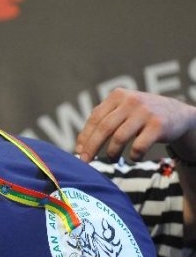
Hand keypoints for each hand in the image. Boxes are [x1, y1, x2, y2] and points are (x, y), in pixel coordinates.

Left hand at [76, 88, 195, 161]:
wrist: (177, 114)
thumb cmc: (141, 115)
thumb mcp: (123, 109)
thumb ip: (104, 119)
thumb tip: (80, 145)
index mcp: (118, 95)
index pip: (95, 118)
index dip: (85, 136)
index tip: (78, 151)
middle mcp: (131, 101)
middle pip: (104, 128)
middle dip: (92, 147)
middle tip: (85, 161)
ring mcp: (145, 112)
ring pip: (119, 138)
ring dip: (112, 153)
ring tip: (112, 158)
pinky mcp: (158, 125)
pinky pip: (138, 146)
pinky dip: (133, 155)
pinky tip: (133, 157)